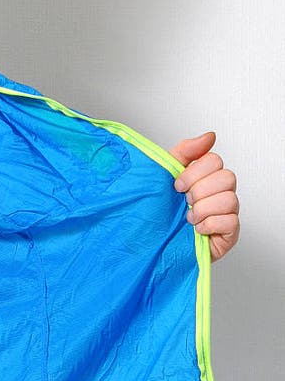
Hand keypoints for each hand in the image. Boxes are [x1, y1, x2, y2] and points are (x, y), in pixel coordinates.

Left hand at [169, 131, 239, 261]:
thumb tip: (209, 136)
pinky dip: (209, 225)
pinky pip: (230, 222)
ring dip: (202, 209)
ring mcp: (225, 213)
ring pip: (229, 199)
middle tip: (184, 202)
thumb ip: (185, 152)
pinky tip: (197, 229)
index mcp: (204, 177)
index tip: (177, 185)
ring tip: (188, 218)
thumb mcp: (163, 176)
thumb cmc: (158, 212)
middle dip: (199, 190)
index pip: (214, 160)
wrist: (150, 243)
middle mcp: (218, 193)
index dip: (194, 172)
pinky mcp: (228, 233)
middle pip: (227, 177)